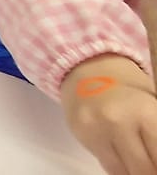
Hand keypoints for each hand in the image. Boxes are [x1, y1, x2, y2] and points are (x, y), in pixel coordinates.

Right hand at [64, 55, 156, 174]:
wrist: (89, 68)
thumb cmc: (130, 87)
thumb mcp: (154, 104)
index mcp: (145, 111)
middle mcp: (118, 122)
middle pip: (144, 168)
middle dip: (150, 170)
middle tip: (151, 167)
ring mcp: (97, 129)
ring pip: (123, 171)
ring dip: (135, 171)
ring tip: (141, 165)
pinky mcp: (82, 136)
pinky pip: (108, 165)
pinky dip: (121, 168)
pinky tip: (128, 162)